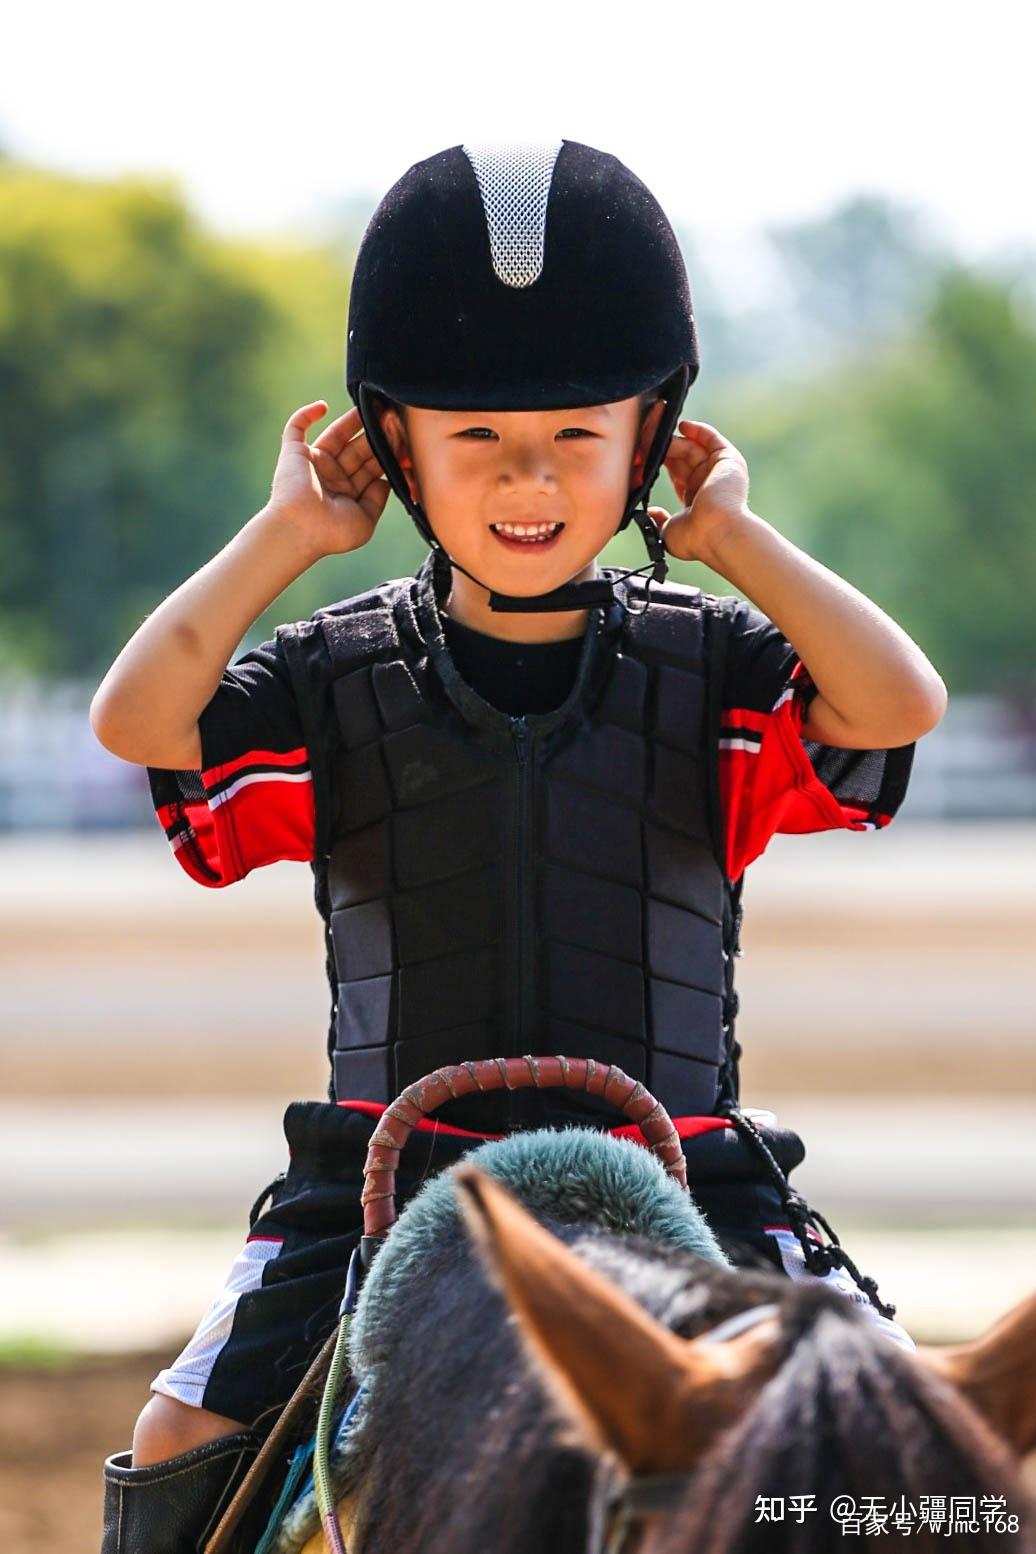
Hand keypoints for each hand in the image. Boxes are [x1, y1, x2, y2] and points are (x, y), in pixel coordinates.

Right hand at [267, 402, 391, 558]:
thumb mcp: (365, 520)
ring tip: (373, 406)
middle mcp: (333, 476)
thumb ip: (377, 498)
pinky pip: (296, 428)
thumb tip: (386, 479)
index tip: (403, 438)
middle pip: (359, 448)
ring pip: (337, 434)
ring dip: (353, 420)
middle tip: (392, 417)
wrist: (300, 531)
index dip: (387, 452)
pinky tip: (323, 406)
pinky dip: (307, 415)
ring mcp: (314, 463)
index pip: (372, 466)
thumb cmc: (332, 532)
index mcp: (348, 492)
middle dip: (376, 434)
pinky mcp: (294, 453)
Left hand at [648, 419, 751, 566]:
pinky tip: (682, 426)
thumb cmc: (697, 538)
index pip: (676, 474)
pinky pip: (712, 439)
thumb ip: (659, 521)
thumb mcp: (669, 532)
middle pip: (682, 458)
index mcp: (696, 500)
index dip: (659, 464)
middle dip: (663, 448)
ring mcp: (718, 471)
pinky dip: (698, 430)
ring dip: (673, 439)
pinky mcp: (728, 460)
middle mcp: (708, 484)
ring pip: (693, 447)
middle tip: (644, 439)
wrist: (717, 532)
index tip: (642, 457)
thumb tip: (652, 513)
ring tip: (655, 434)